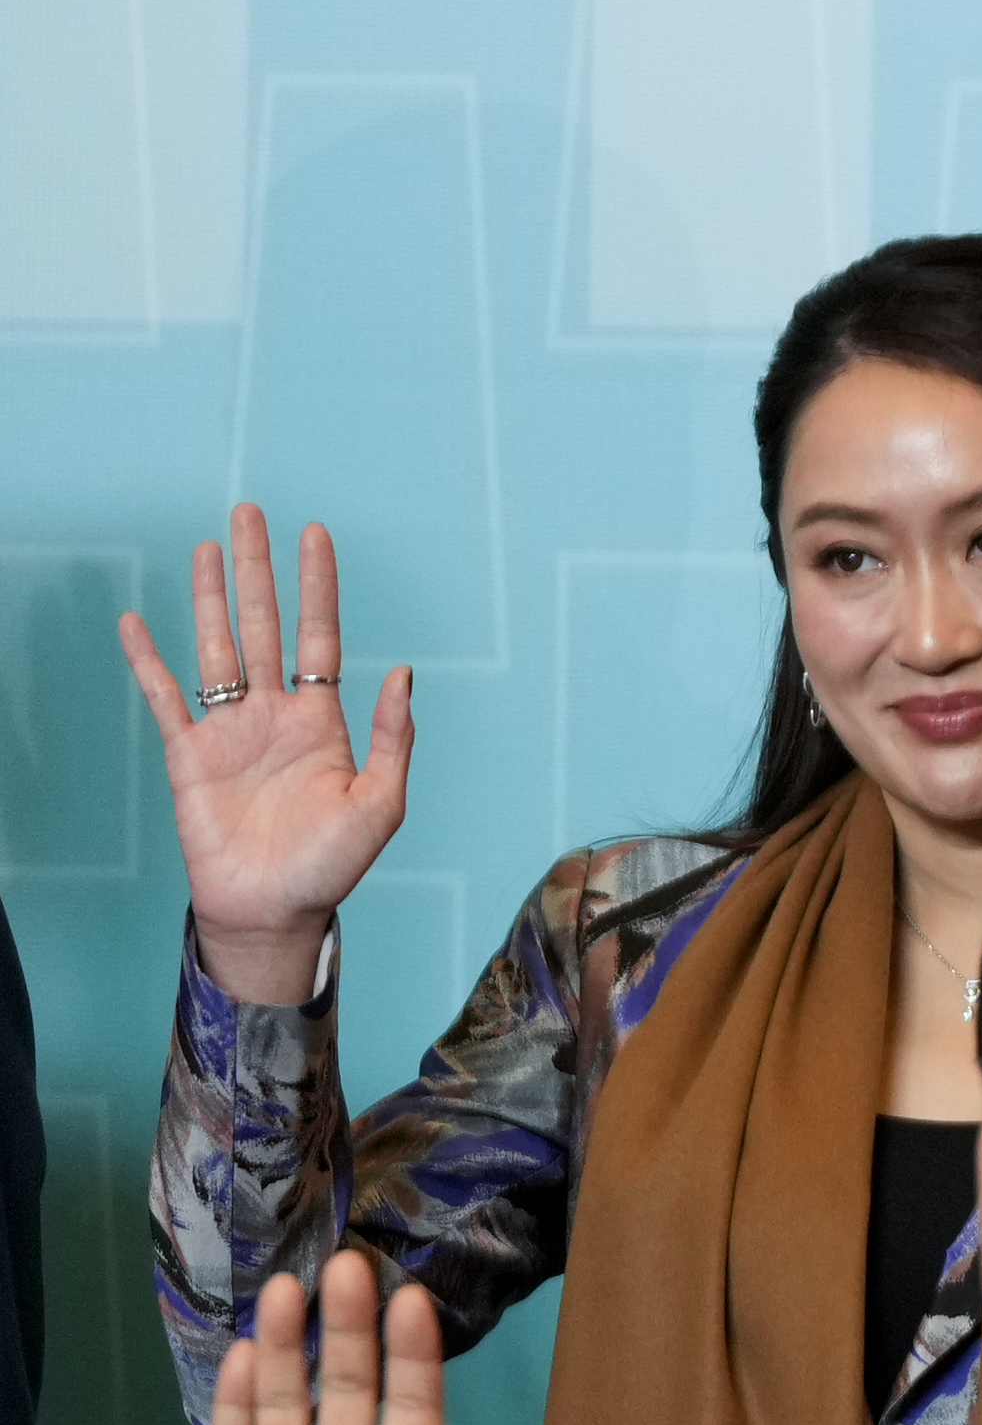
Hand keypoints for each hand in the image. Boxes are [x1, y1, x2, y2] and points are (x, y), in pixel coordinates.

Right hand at [119, 504, 414, 1004]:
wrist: (272, 911)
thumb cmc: (330, 865)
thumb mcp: (380, 803)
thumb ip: (391, 739)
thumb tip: (402, 674)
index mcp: (323, 721)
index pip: (319, 636)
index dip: (317, 587)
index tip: (315, 534)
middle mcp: (275, 714)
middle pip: (263, 625)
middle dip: (258, 571)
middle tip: (250, 513)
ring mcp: (229, 731)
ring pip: (216, 648)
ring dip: (210, 598)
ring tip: (207, 547)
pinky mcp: (188, 755)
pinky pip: (164, 697)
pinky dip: (147, 659)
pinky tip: (136, 620)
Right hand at [193, 1252, 532, 1424]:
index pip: (413, 1411)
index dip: (414, 1357)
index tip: (414, 1298)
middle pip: (350, 1392)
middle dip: (349, 1331)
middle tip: (345, 1265)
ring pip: (289, 1407)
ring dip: (288, 1350)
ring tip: (286, 1288)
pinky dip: (236, 1404)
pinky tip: (243, 1356)